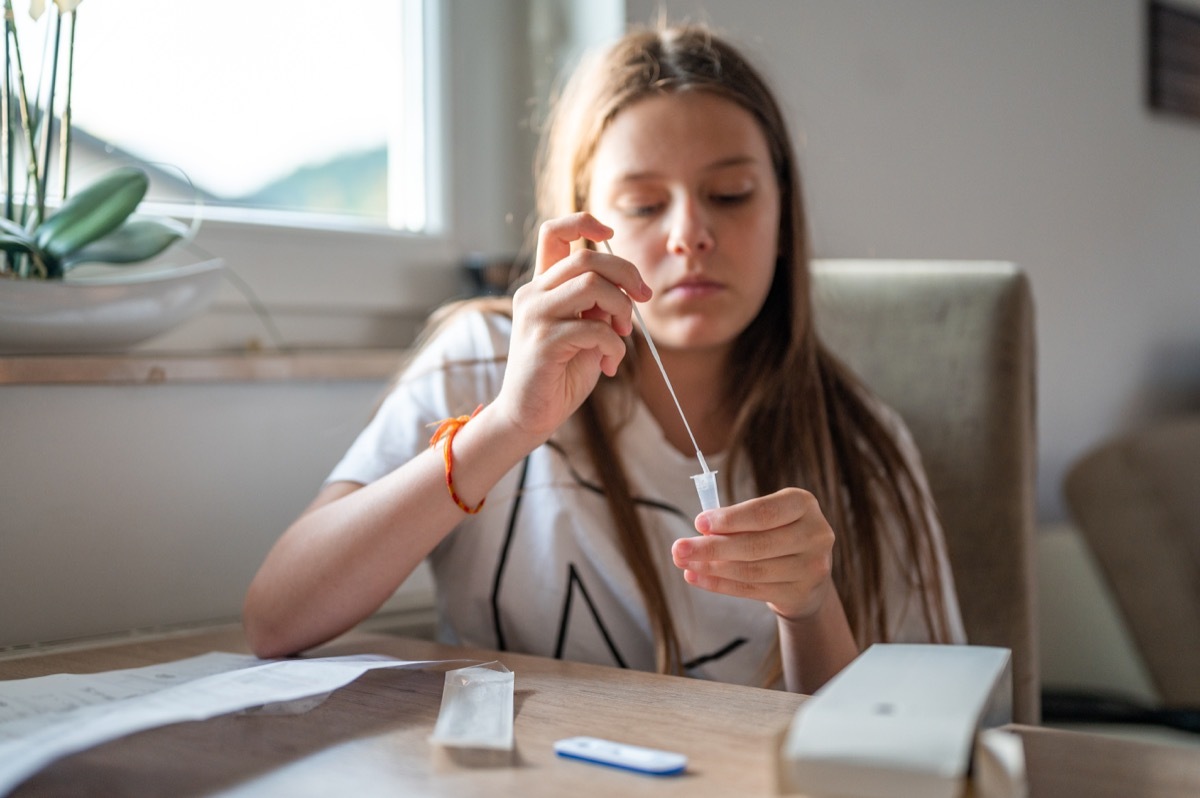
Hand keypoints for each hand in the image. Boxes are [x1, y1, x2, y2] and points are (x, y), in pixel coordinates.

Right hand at [493, 213, 651, 442]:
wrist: (531, 416)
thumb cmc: (561, 374)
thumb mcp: (586, 332)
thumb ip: (599, 307)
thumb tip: (629, 288)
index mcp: (543, 286)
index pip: (554, 232)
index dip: (584, 221)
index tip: (610, 234)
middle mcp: (534, 294)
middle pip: (588, 257)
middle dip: (627, 274)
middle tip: (643, 300)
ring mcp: (534, 316)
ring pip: (592, 284)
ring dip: (622, 309)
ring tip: (623, 336)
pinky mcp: (541, 342)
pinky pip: (593, 329)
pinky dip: (614, 346)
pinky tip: (610, 365)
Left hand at [670, 488, 836, 619]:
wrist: (807, 575)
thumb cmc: (778, 535)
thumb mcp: (767, 518)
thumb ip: (739, 520)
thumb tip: (701, 530)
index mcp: (804, 504)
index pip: (764, 512)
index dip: (730, 519)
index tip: (699, 523)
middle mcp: (815, 534)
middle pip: (755, 544)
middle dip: (712, 547)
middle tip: (678, 548)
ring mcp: (811, 567)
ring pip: (752, 570)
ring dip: (711, 568)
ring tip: (684, 563)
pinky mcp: (800, 593)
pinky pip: (752, 590)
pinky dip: (720, 584)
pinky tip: (697, 577)